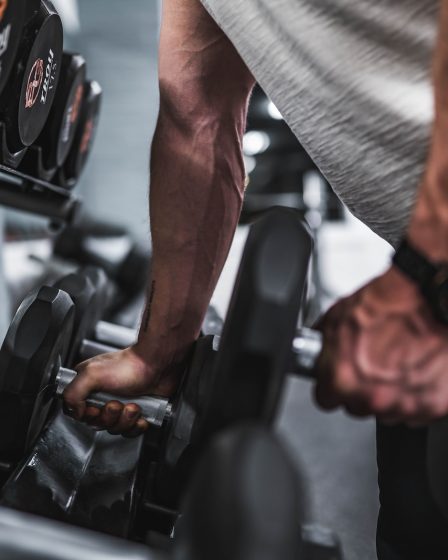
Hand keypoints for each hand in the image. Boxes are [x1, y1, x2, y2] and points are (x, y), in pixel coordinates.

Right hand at [63, 347, 181, 436]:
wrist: (158, 365)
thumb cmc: (129, 365)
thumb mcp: (92, 374)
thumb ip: (73, 393)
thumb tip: (75, 412)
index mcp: (88, 386)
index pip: (76, 412)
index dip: (87, 416)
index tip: (96, 409)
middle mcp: (102, 395)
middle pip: (96, 423)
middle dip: (109, 417)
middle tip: (116, 404)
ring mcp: (120, 404)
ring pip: (114, 428)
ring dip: (124, 420)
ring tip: (132, 405)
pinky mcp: (135, 412)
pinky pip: (130, 431)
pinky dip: (136, 425)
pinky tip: (141, 414)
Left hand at [315, 266, 447, 425]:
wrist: (427, 297)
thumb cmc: (387, 305)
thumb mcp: (336, 319)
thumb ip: (324, 348)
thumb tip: (317, 355)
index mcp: (343, 379)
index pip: (325, 400)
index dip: (331, 386)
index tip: (337, 379)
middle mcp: (372, 397)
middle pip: (357, 407)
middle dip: (361, 390)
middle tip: (373, 364)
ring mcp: (405, 404)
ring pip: (388, 412)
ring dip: (390, 394)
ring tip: (397, 363)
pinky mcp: (434, 405)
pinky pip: (418, 411)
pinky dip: (418, 395)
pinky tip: (416, 369)